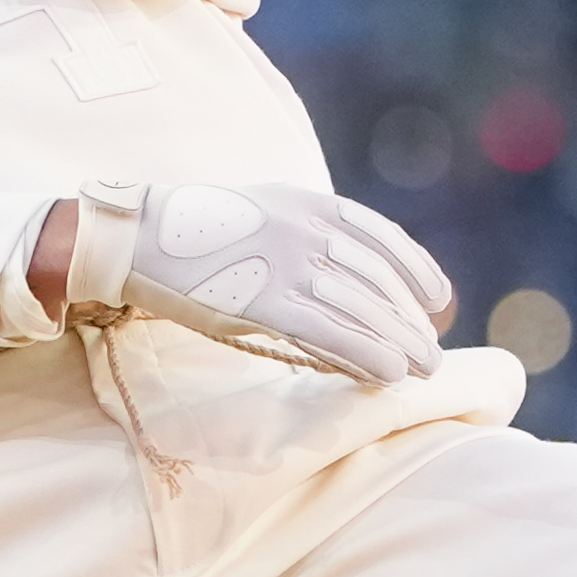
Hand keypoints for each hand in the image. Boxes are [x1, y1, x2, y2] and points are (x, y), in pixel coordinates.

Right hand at [95, 179, 452, 384]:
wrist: (139, 237)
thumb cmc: (198, 234)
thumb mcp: (263, 213)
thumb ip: (306, 235)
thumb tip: (346, 277)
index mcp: (308, 202)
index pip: (380, 235)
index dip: (416, 268)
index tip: (437, 298)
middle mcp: (305, 228)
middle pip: (376, 278)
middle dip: (411, 318)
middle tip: (431, 350)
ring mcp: (285, 263)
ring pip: (360, 308)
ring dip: (399, 341)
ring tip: (421, 369)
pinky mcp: (263, 301)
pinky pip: (329, 331)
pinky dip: (366, 353)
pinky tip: (387, 373)